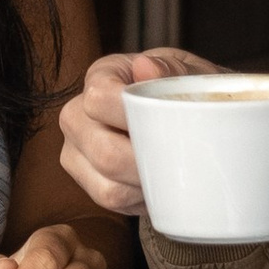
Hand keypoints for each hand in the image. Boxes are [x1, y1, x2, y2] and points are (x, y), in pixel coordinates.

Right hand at [57, 47, 213, 216]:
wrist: (190, 118)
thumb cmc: (188, 92)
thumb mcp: (191, 74)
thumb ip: (172, 69)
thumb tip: (146, 67)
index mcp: (102, 76)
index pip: (98, 99)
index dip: (131, 116)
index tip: (167, 122)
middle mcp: (79, 114)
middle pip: (102, 150)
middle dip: (147, 161)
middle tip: (180, 158)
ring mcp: (78, 151)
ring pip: (107, 184)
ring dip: (147, 185)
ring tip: (172, 172)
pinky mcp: (89, 182)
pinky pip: (112, 201)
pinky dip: (141, 198)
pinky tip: (158, 184)